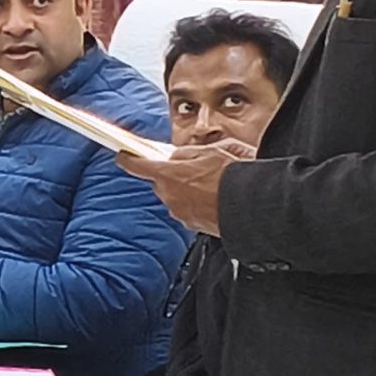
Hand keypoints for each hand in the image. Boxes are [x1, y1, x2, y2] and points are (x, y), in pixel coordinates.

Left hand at [121, 138, 251, 234]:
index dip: (128, 158)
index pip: (135, 164)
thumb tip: (176, 155)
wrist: (251, 206)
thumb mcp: (211, 151)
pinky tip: (213, 198)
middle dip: (170, 175)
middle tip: (191, 169)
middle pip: (159, 181)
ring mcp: (178, 211)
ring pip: (174, 196)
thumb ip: (187, 153)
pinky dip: (196, 204)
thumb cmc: (233, 176)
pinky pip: (187, 210)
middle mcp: (168, 195)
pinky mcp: (191, 224)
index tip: (124, 154)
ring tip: (209, 184)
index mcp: (167, 174)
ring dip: (185, 190)